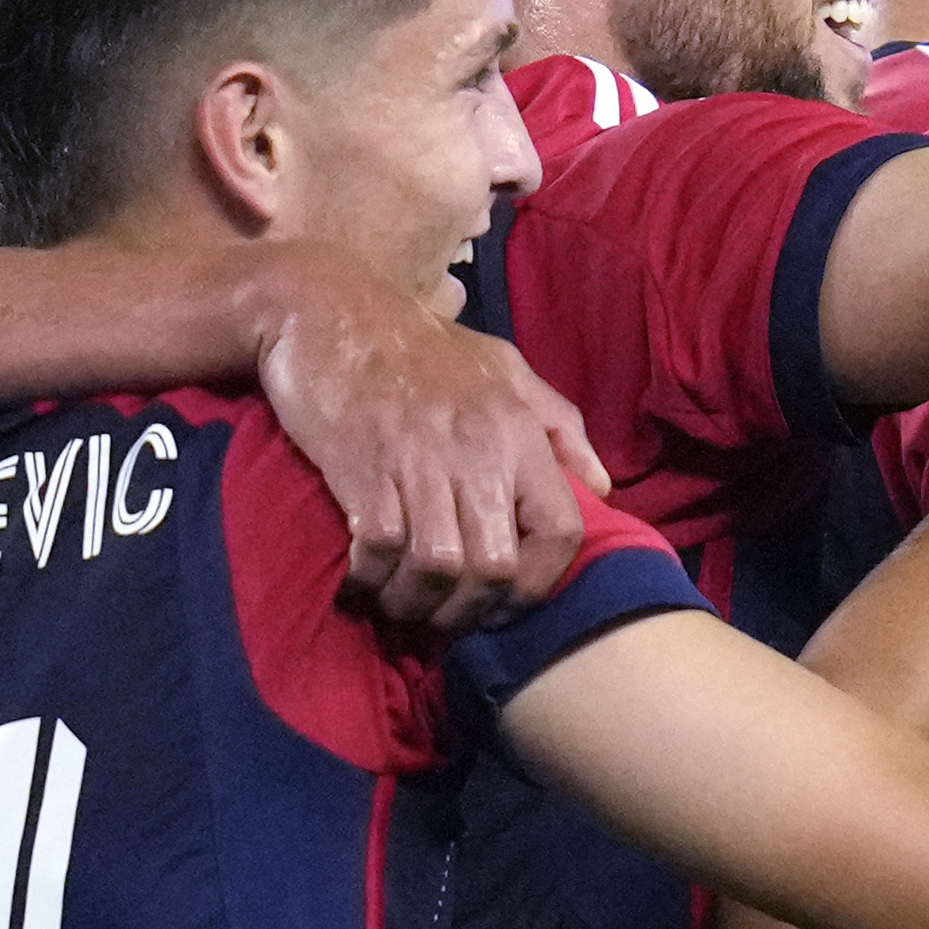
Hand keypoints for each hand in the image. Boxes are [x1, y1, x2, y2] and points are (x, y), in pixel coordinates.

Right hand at [251, 243, 612, 630]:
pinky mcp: (360, 467)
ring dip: (420, 603)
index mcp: (519, 434)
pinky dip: (371, 579)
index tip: (511, 600)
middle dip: (475, 609)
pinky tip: (363, 582)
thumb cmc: (423, 345)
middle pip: (498, 566)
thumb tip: (601, 488)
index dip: (542, 581)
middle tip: (450, 617)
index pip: (561, 531)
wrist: (327, 311)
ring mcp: (417, 461)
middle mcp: (477, 452)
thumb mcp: (506, 369)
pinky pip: (378, 549)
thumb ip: (560, 427)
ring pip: (440, 567)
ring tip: (406, 607)